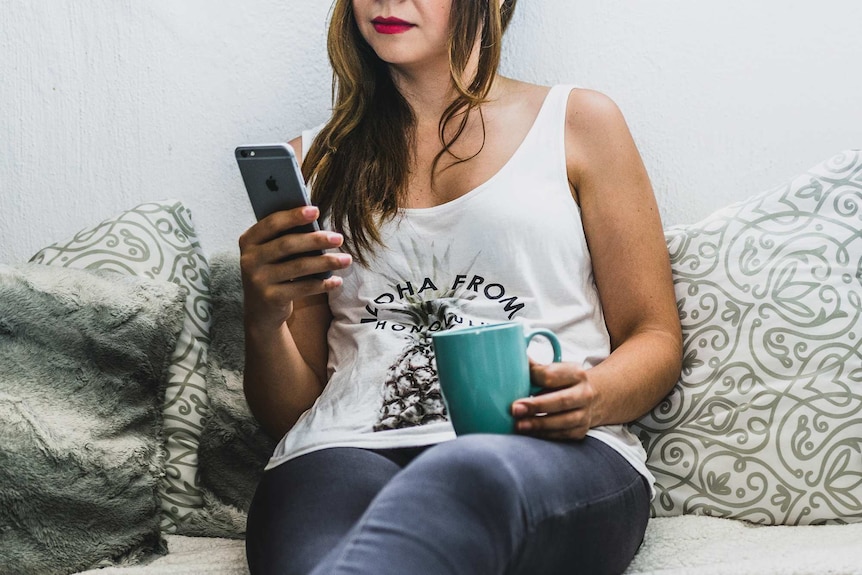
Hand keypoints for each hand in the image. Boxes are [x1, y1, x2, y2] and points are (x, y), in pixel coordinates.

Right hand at [239, 205, 350, 329]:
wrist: (261, 312)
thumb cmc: (273, 272)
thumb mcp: (271, 253)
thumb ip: (285, 237)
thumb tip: (315, 218)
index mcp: (248, 240)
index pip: (272, 223)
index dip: (294, 216)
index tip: (316, 210)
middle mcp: (249, 259)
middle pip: (287, 244)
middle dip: (316, 240)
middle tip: (339, 238)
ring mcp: (258, 280)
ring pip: (299, 267)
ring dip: (326, 262)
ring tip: (346, 259)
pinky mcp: (270, 298)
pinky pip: (303, 288)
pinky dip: (323, 284)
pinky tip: (337, 280)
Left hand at [511, 361, 596, 439]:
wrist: (590, 397)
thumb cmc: (564, 383)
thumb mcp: (555, 371)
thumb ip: (535, 369)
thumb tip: (512, 360)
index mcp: (576, 374)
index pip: (552, 376)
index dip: (532, 379)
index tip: (515, 383)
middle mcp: (584, 394)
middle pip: (561, 400)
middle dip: (536, 406)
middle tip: (515, 409)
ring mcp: (585, 414)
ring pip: (563, 421)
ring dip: (539, 424)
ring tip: (519, 425)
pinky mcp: (581, 430)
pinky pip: (562, 435)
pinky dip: (544, 434)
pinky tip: (529, 433)